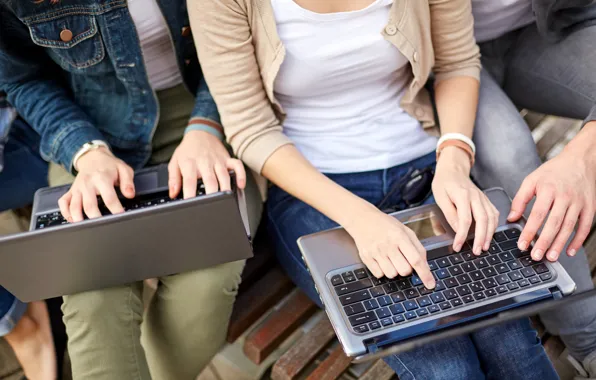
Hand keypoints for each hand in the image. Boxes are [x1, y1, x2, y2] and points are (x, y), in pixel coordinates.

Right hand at [59, 147, 134, 221]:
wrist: (93, 157)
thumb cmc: (110, 166)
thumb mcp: (123, 169)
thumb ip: (128, 182)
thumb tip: (130, 195)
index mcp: (102, 178)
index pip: (109, 198)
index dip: (116, 209)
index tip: (121, 216)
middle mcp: (87, 184)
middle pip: (89, 205)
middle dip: (96, 218)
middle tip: (103, 226)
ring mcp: (77, 188)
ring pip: (74, 206)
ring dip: (78, 218)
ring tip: (85, 227)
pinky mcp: (70, 191)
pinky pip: (63, 203)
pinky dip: (65, 213)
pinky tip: (73, 220)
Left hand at [168, 130, 245, 198]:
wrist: (200, 132)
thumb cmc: (187, 150)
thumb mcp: (175, 162)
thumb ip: (173, 179)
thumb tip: (173, 194)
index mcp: (190, 163)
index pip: (190, 181)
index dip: (190, 193)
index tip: (189, 204)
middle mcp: (205, 162)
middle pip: (210, 180)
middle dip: (211, 193)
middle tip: (211, 206)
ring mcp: (218, 160)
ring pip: (224, 175)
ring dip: (225, 188)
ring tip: (225, 199)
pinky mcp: (227, 158)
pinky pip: (237, 166)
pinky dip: (241, 175)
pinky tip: (241, 185)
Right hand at [345, 207, 435, 288]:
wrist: (362, 219)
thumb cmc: (386, 225)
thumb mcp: (405, 231)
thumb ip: (417, 247)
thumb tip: (426, 266)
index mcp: (400, 237)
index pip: (416, 259)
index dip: (425, 274)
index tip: (430, 284)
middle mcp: (388, 245)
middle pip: (404, 271)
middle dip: (406, 269)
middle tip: (402, 259)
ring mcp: (376, 252)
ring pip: (392, 275)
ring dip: (394, 270)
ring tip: (390, 259)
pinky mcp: (366, 258)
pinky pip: (379, 275)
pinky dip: (382, 271)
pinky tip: (381, 260)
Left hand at [432, 147, 498, 254]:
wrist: (453, 169)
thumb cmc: (444, 183)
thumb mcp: (440, 198)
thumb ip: (450, 214)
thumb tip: (459, 230)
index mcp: (462, 195)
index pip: (465, 220)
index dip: (462, 236)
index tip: (458, 246)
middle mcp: (476, 197)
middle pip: (483, 220)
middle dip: (481, 238)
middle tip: (477, 251)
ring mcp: (483, 198)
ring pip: (491, 218)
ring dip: (490, 234)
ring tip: (485, 247)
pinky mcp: (486, 200)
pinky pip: (494, 213)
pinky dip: (494, 225)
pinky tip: (491, 234)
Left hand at [508, 147, 595, 261]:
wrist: (579, 160)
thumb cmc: (553, 171)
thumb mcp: (531, 180)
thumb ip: (520, 199)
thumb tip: (511, 218)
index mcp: (548, 189)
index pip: (537, 214)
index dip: (529, 231)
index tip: (522, 244)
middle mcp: (565, 196)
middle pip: (554, 223)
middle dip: (544, 241)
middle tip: (536, 256)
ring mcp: (578, 202)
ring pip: (569, 226)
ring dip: (560, 244)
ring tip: (550, 257)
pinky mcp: (589, 207)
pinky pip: (585, 226)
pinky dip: (578, 240)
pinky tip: (570, 251)